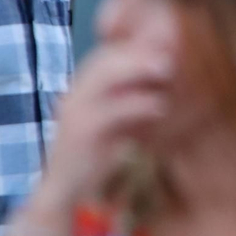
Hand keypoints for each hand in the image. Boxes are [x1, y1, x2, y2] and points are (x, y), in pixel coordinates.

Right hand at [33, 43, 171, 210]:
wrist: (67, 192)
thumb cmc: (97, 154)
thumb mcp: (116, 119)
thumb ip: (132, 96)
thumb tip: (165, 73)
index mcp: (83, 89)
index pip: (107, 54)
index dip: (134, 44)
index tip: (166, 43)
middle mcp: (75, 95)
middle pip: (104, 59)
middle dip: (138, 52)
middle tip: (169, 53)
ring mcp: (75, 112)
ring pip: (103, 77)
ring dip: (137, 68)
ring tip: (167, 68)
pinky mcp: (81, 134)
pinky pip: (110, 111)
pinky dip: (137, 104)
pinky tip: (159, 106)